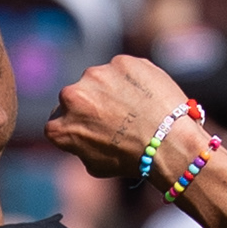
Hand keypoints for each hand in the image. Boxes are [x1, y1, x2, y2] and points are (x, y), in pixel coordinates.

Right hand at [45, 49, 210, 188]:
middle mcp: (70, 95)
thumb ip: (78, 144)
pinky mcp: (121, 61)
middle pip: (76, 96)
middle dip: (91, 104)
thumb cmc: (133, 159)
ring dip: (110, 89)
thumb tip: (80, 134)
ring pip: (99, 79)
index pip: (59, 120)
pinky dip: (132, 79)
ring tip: (134, 107)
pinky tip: (145, 96)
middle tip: (115, 117)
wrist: (168, 142)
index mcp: (58, 126)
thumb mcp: (94, 165)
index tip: (93, 128)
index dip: (77, 124)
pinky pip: (123, 70)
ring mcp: (96, 74)